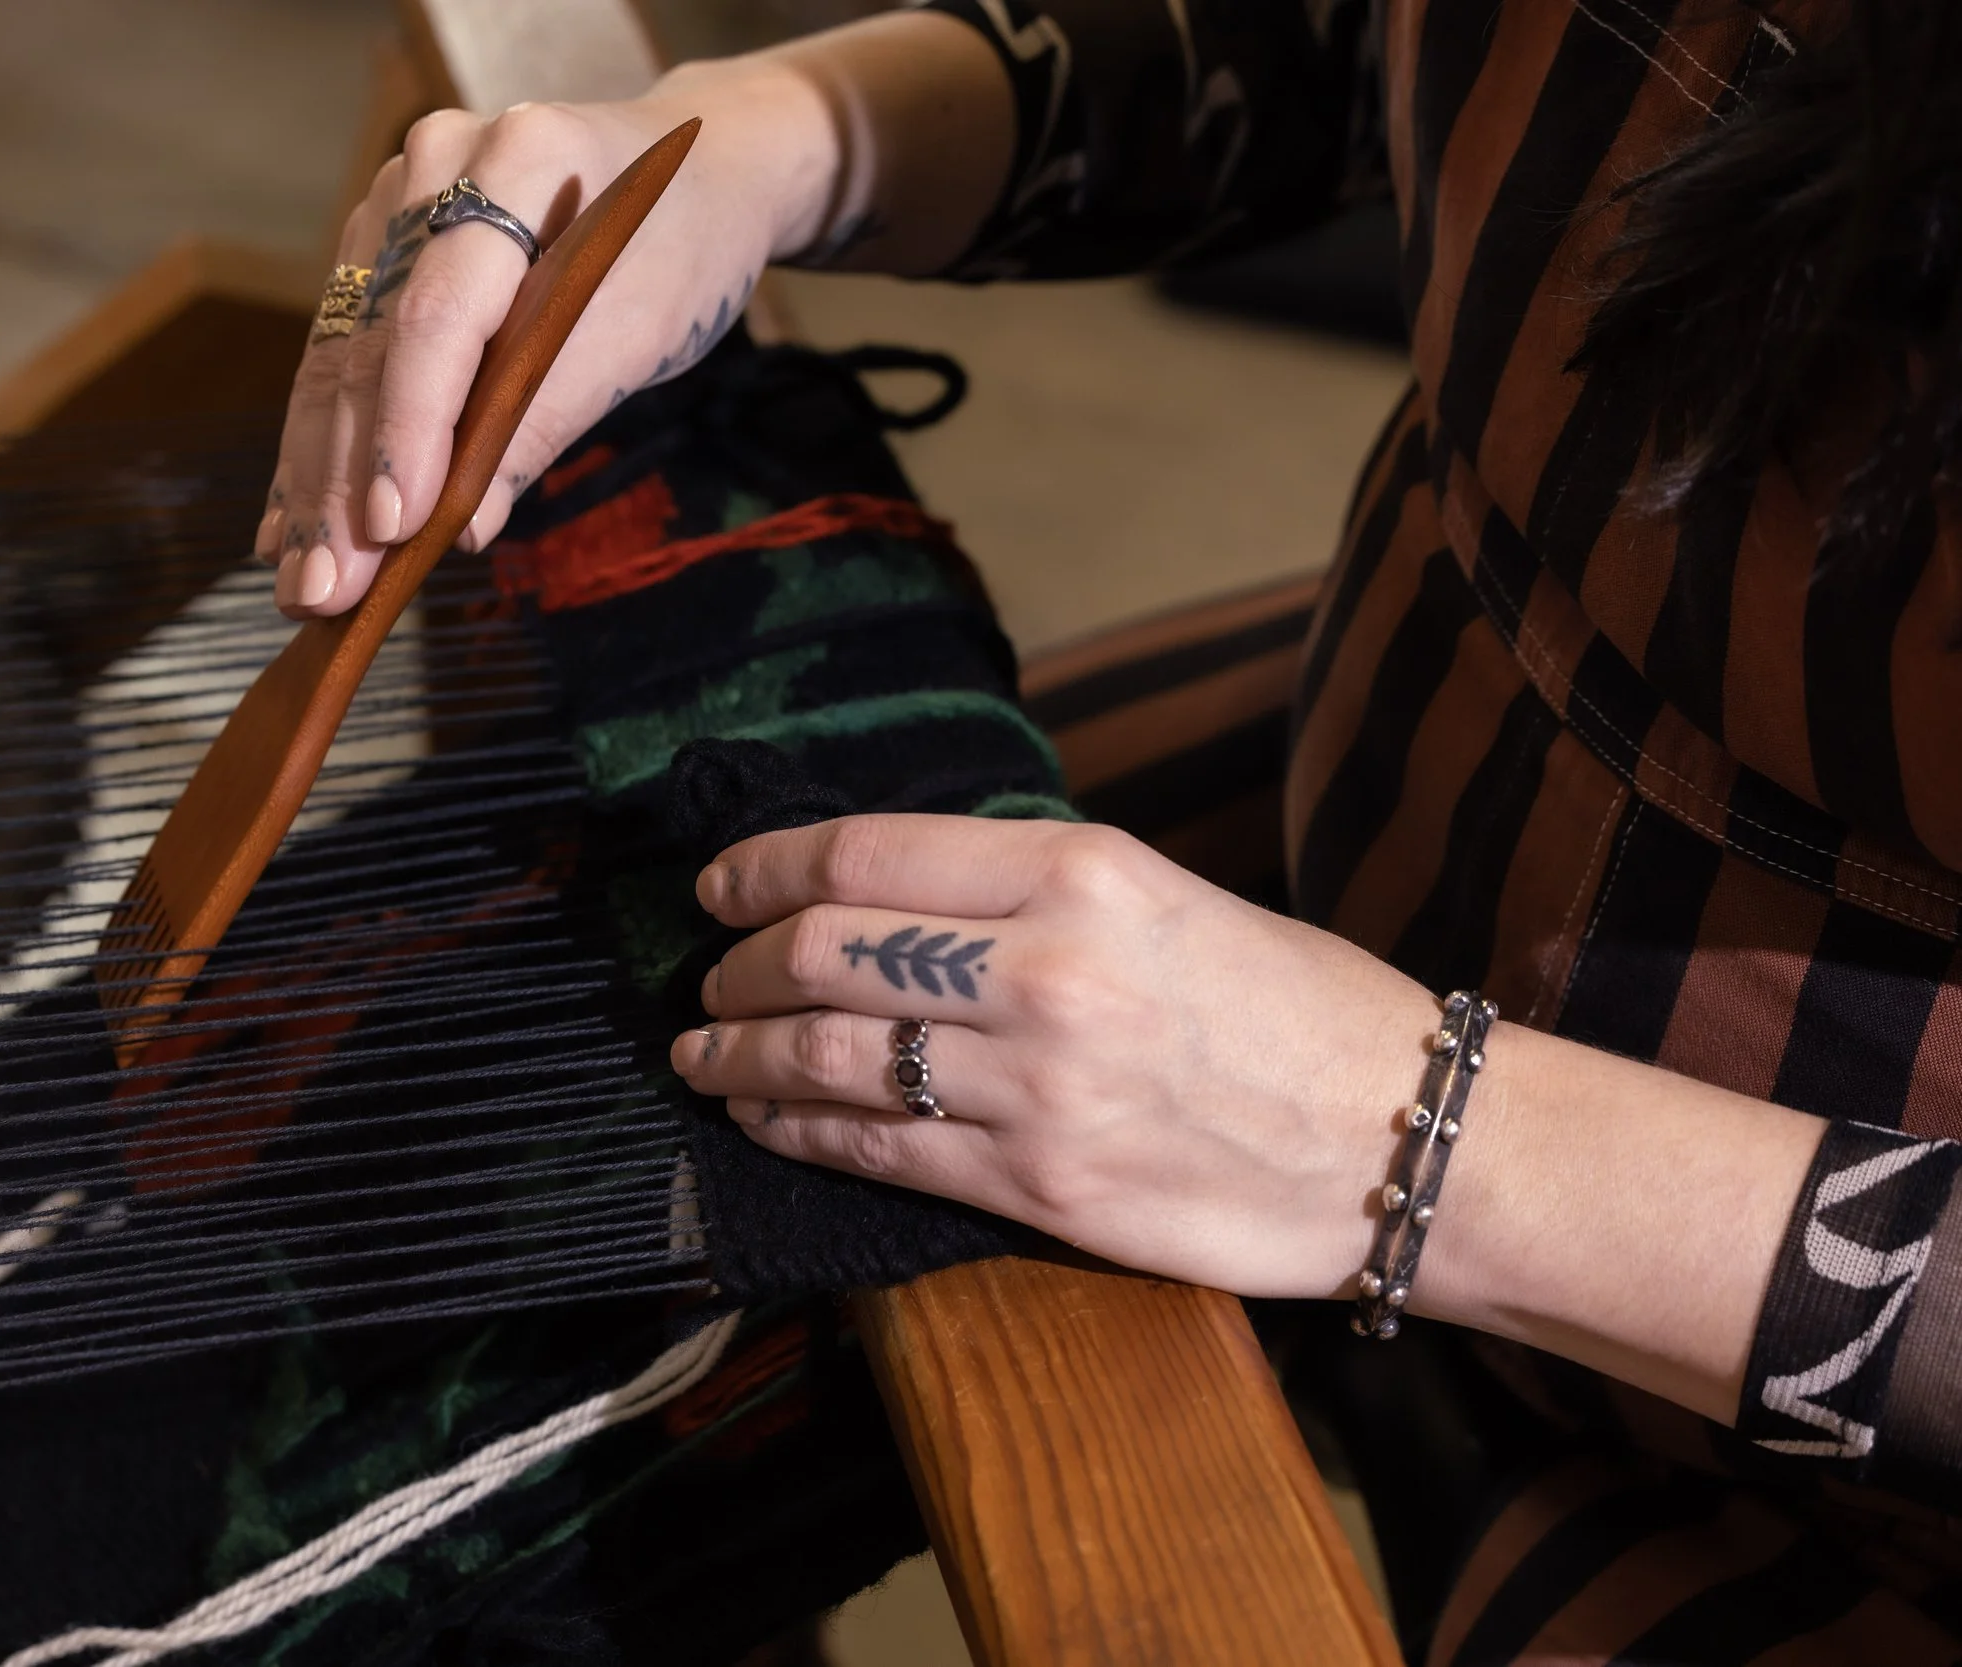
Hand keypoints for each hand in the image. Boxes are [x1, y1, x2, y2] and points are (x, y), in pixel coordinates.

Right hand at [257, 64, 827, 619]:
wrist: (698, 173)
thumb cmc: (683, 250)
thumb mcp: (642, 336)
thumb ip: (547, 420)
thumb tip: (464, 528)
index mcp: (519, 160)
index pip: (438, 316)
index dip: (409, 430)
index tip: (389, 529)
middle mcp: (437, 166)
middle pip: (371, 343)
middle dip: (342, 480)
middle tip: (324, 590)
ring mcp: (398, 200)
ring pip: (340, 357)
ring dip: (317, 479)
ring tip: (300, 579)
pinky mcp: (380, 244)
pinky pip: (341, 354)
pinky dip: (323, 446)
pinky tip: (290, 522)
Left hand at [669, 816, 1440, 1299]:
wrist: (1411, 1140)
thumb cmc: (1298, 1008)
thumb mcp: (1166, 895)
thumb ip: (1031, 889)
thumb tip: (895, 893)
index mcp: (1083, 870)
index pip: (867, 853)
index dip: (766, 867)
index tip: (720, 885)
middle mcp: (1048, 969)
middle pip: (826, 953)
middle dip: (738, 965)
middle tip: (706, 975)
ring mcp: (1039, 1089)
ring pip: (829, 1059)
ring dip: (740, 1054)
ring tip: (703, 1052)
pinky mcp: (1042, 1192)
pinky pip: (879, 1153)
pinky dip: (800, 1130)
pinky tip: (767, 1119)